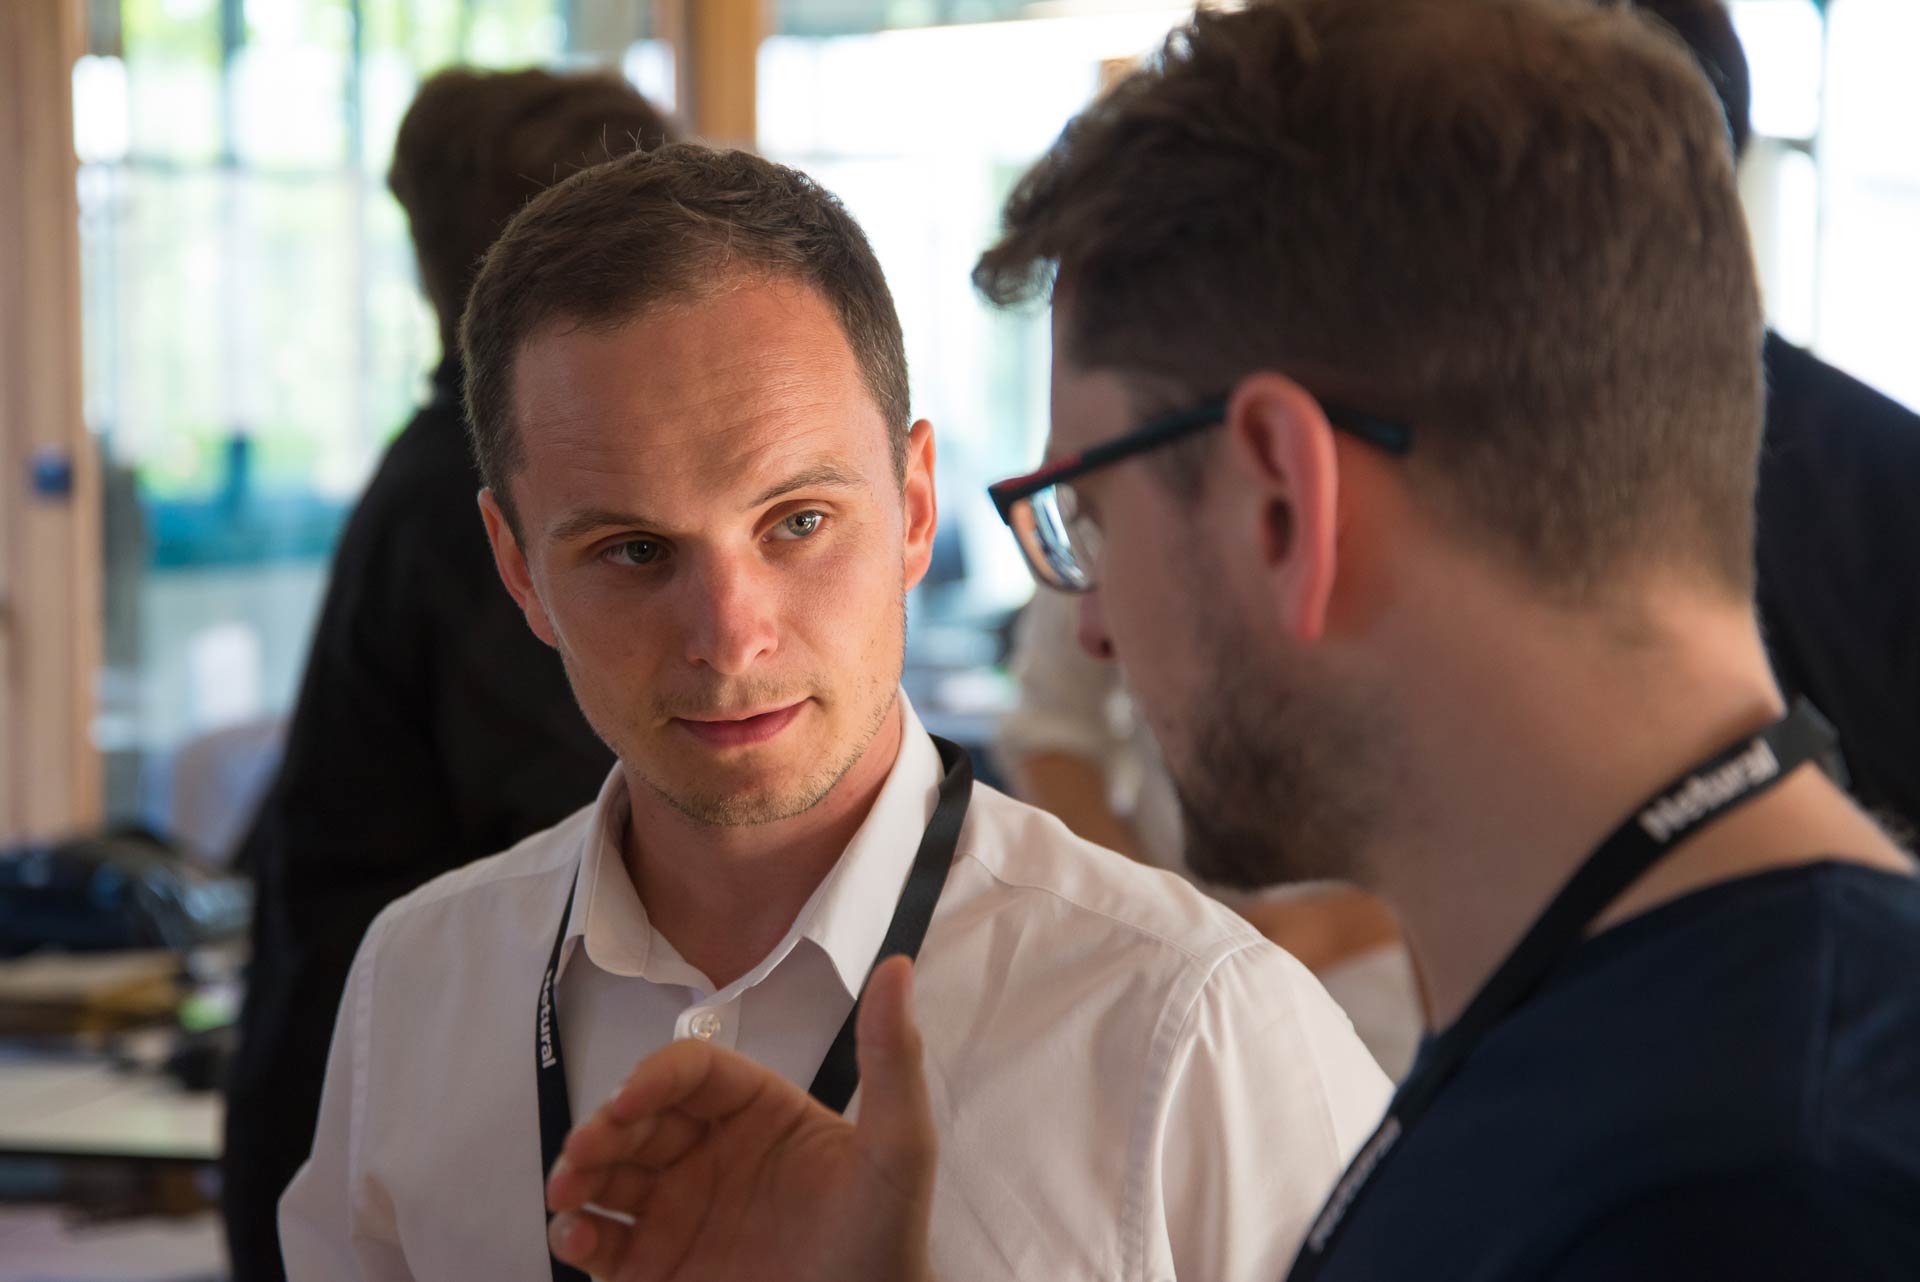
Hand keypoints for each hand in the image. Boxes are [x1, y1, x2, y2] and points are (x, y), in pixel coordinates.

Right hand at [545, 955, 937, 1281]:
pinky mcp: (656, 1268)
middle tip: (583, 1153)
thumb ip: (893, 1058)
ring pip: (608, 1177)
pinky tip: (575, 1238)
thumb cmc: (887, 1236)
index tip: (628, 1099)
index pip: (692, 1073)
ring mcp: (678, 1210)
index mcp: (756, 1111)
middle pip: (637, 1121)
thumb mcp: (899, 1146)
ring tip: (566, 1196)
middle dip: (602, 1128)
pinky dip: (577, 1235)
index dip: (655, 1076)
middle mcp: (708, 1152)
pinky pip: (603, 1244)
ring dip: (577, 1176)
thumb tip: (898, 966)